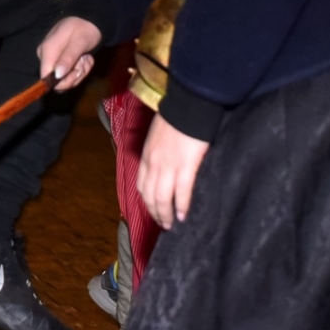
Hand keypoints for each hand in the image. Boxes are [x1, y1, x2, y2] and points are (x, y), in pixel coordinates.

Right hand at [38, 15, 101, 89]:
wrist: (89, 22)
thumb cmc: (83, 29)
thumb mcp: (79, 42)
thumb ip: (68, 58)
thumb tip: (57, 75)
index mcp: (47, 52)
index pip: (46, 78)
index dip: (62, 81)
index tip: (77, 71)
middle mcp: (46, 59)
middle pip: (57, 82)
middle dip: (75, 76)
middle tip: (85, 62)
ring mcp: (53, 61)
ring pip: (66, 80)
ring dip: (80, 72)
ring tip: (86, 58)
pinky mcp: (60, 64)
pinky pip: (69, 75)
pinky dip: (81, 70)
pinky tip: (86, 59)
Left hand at [137, 114, 209, 228]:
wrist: (188, 105)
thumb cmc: (177, 116)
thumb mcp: (159, 135)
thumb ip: (158, 150)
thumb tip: (166, 162)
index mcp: (147, 156)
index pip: (142, 185)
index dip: (147, 201)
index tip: (153, 210)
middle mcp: (153, 164)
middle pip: (150, 196)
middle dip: (156, 212)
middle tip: (164, 224)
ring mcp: (168, 167)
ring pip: (162, 199)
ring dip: (166, 215)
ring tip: (172, 225)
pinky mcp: (185, 167)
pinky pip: (181, 193)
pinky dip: (181, 207)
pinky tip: (184, 216)